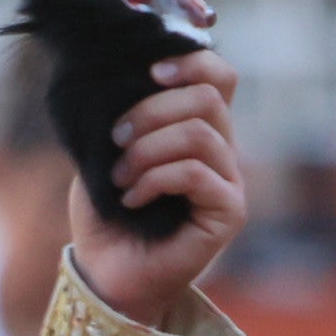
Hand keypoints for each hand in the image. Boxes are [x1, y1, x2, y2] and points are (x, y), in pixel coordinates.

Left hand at [67, 46, 245, 326]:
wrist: (106, 274)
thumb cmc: (106, 215)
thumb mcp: (105, 152)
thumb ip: (123, 115)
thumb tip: (119, 77)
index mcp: (198, 130)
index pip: (219, 77)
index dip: (191, 62)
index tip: (149, 72)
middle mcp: (222, 152)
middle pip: (209, 97)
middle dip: (153, 109)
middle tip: (117, 138)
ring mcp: (230, 182)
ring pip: (200, 133)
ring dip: (147, 150)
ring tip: (119, 177)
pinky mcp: (229, 212)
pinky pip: (195, 173)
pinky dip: (154, 180)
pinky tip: (132, 199)